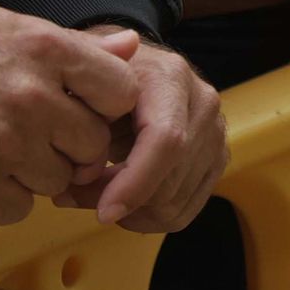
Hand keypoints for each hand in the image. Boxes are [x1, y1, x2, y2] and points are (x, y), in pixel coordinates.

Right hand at [0, 6, 138, 225]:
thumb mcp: (18, 29)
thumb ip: (78, 45)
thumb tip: (132, 45)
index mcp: (46, 49)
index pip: (122, 91)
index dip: (109, 103)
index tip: (88, 102)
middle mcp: (29, 95)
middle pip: (94, 143)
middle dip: (76, 143)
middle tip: (46, 130)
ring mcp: (0, 141)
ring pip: (60, 180)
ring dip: (42, 171)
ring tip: (11, 145)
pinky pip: (20, 207)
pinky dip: (8, 197)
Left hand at [52, 35, 225, 232]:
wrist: (128, 70)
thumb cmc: (97, 79)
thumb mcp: (78, 82)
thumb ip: (75, 119)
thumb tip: (79, 169)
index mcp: (170, 77)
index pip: (166, 140)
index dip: (136, 183)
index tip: (102, 213)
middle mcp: (203, 102)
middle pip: (171, 179)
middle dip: (121, 200)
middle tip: (73, 194)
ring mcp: (215, 131)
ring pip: (176, 201)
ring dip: (131, 212)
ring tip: (95, 192)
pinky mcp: (217, 156)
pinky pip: (185, 210)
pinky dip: (149, 218)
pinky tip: (122, 198)